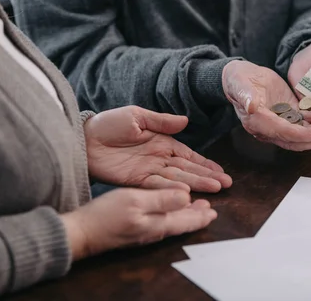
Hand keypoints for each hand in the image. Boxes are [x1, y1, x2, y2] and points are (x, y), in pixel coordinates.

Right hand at [61, 188, 216, 258]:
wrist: (81, 232)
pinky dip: (169, 214)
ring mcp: (142, 232)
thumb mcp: (137, 200)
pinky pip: (159, 222)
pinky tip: (165, 212)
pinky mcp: (132, 231)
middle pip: (180, 223)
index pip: (187, 220)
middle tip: (209, 209)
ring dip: (184, 215)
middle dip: (196, 215)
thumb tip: (187, 196)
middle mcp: (153, 231)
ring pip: (170, 223)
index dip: (201, 215)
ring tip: (193, 209)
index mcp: (158, 224)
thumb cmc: (106, 215)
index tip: (214, 210)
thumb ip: (163, 199)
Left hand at [84, 106, 231, 192]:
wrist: (84, 138)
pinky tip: (186, 193)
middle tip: (226, 184)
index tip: (221, 171)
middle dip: (207, 176)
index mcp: (162, 142)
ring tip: (214, 189)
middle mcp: (158, 159)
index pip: (188, 155)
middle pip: (187, 169)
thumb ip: (161, 121)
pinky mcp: (135, 180)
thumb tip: (185, 121)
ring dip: (195, 184)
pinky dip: (170, 190)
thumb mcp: (137, 116)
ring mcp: (148, 171)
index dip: (205, 164)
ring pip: (176, 179)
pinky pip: (156, 186)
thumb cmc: (109, 124)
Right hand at [222, 60, 310, 150]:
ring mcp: (280, 121)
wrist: (241, 76)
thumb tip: (251, 106)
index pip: (284, 133)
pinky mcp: (288, 112)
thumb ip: (246, 96)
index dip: (302, 135)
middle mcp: (270, 127)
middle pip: (296, 139)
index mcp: (258, 122)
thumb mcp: (240, 85)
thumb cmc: (238, 80)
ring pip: (303, 132)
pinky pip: (305, 120)